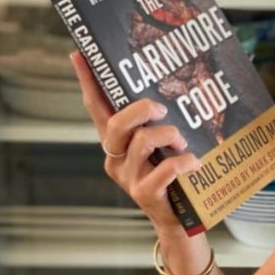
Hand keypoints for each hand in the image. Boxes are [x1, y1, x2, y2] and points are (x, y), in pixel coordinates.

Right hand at [70, 51, 200, 238]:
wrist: (179, 220)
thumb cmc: (172, 176)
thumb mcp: (161, 146)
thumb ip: (157, 123)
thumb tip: (170, 92)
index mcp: (116, 143)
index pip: (96, 108)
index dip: (88, 82)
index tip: (79, 54)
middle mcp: (116, 159)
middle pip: (115, 124)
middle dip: (141, 110)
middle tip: (163, 110)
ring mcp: (128, 178)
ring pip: (142, 141)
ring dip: (168, 135)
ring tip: (183, 142)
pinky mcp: (145, 194)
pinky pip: (165, 168)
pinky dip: (183, 162)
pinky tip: (194, 163)